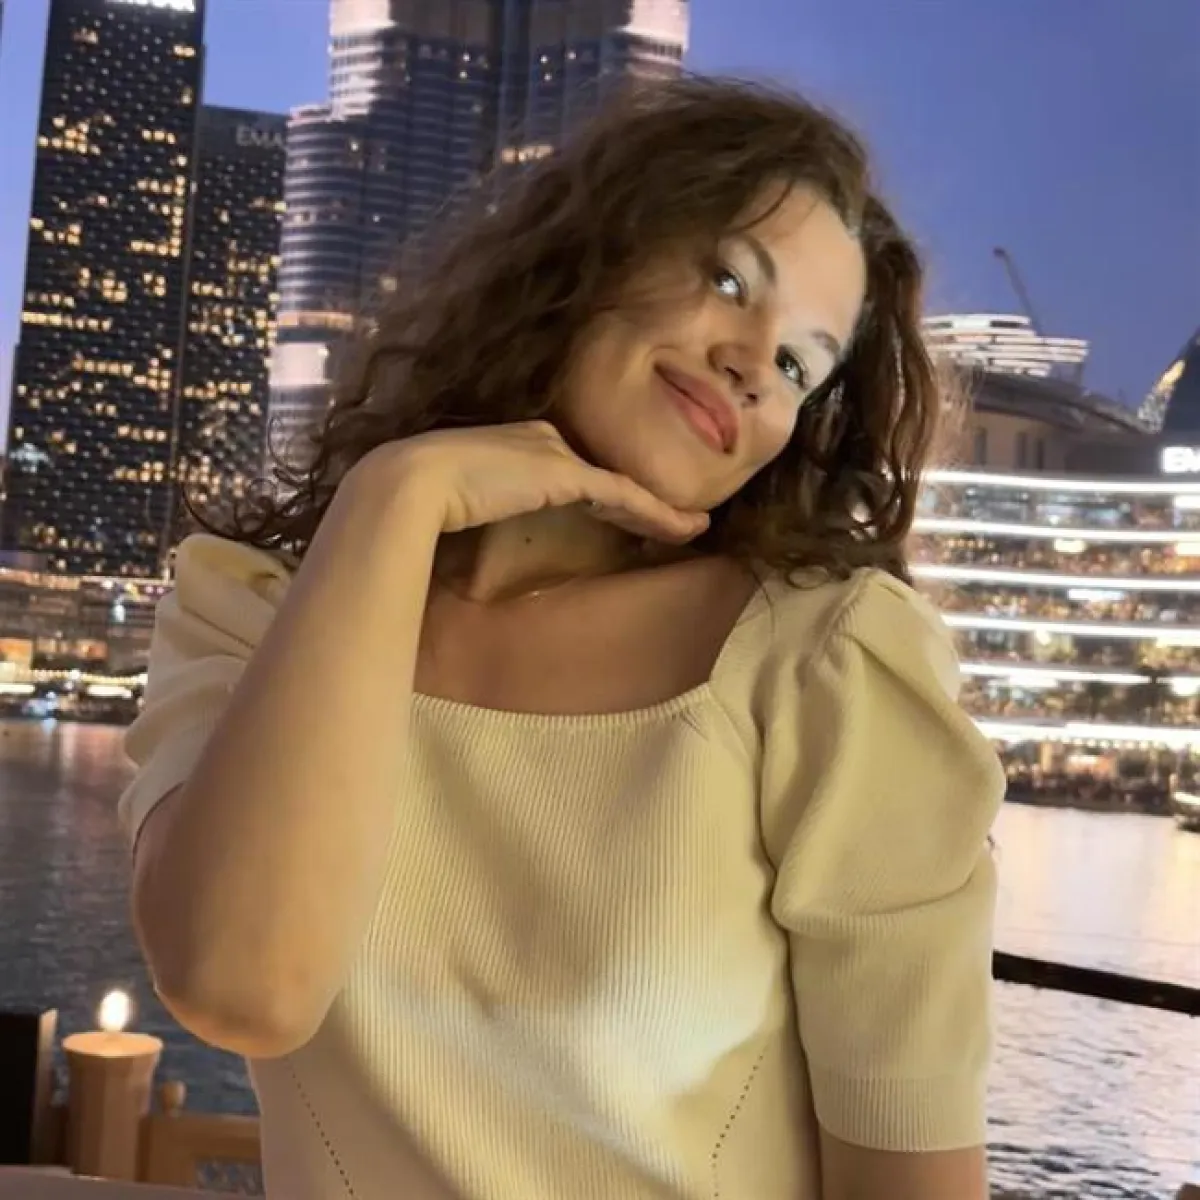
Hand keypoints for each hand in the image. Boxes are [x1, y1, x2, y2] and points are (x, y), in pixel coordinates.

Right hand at [352, 421, 710, 543]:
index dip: (603, 492)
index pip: (574, 469)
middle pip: (604, 472)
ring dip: (661, 510)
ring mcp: (557, 453)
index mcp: (516, 443)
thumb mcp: (453, 502)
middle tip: (674, 521)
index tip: (626, 514)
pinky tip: (688, 530)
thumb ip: (475, 510)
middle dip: (639, 497)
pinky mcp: (567, 474)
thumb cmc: (418, 500)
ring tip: (695, 528)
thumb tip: (469, 540)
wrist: (409, 484)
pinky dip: (660, 515)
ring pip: (623, 485)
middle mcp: (543, 439)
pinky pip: (627, 497)